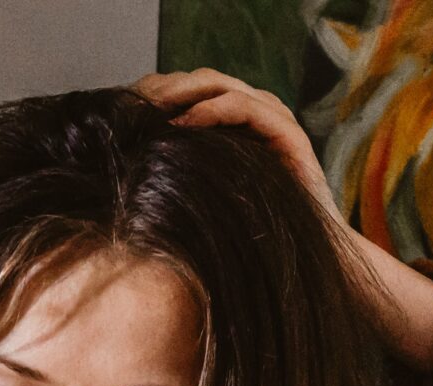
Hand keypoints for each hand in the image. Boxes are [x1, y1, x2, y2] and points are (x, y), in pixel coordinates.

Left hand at [133, 69, 338, 219]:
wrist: (311, 255)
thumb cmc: (255, 232)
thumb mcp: (207, 194)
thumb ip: (181, 171)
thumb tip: (130, 163)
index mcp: (238, 122)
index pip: (192, 91)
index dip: (158, 95)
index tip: (122, 112)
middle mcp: (258, 113)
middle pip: (202, 81)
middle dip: (164, 89)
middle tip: (130, 103)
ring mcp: (275, 119)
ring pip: (221, 86)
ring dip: (182, 94)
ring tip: (150, 109)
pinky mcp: (288, 134)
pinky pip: (245, 107)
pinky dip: (212, 110)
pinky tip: (183, 123)